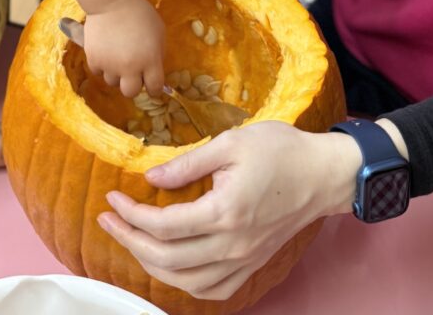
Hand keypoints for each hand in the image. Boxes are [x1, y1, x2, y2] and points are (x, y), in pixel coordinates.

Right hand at [84, 0, 164, 98]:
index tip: (151, 83)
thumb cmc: (139, 13)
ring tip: (116, 56)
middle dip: (133, 84)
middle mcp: (130, 68)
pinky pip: (98, 71)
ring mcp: (110, 65)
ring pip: (112, 82)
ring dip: (116, 73)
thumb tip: (153, 70)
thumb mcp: (159, 31)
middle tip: (132, 72)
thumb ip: (158, 54)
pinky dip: (101, 64)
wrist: (110, 1)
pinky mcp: (93, 59)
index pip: (155, 88)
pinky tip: (105, 51)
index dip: (154, 87)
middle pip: (130, 92)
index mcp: (150, 61)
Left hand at [97, 121, 359, 300]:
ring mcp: (244, 260)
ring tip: (130, 239)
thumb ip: (187, 163)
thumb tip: (150, 178)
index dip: (131, 214)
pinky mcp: (253, 264)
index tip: (113, 197)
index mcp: (225, 212)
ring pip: (186, 282)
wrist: (324, 174)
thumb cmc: (280, 150)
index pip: (164, 225)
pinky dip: (184, 283)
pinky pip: (213, 289)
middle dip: (129, 240)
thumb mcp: (230, 143)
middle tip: (108, 218)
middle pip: (167, 259)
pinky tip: (170, 264)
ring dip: (151, 264)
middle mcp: (233, 245)